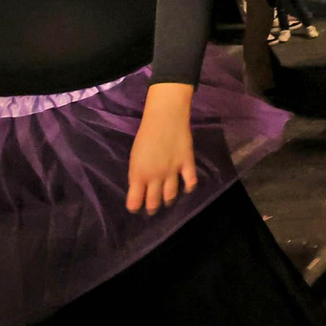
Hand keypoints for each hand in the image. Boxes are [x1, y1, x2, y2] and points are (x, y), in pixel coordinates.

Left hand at [127, 83, 197, 214]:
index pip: (134, 202)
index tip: (135, 206)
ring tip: (168, 200)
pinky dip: (188, 188)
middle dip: (152, 208)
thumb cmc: (146, 135)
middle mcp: (155, 177)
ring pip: (171, 196)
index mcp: (138, 174)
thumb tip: (139, 187)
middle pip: (153, 202)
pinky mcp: (187, 164)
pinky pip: (190, 183)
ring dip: (168, 200)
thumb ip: (137, 174)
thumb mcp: (134, 157)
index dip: (134, 206)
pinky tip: (186, 187)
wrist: (165, 117)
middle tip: (152, 208)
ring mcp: (172, 171)